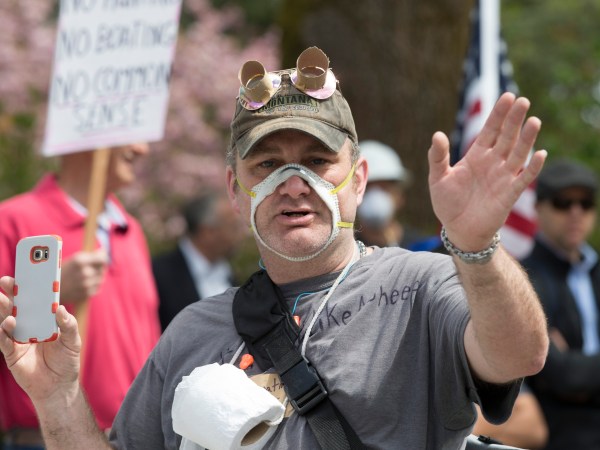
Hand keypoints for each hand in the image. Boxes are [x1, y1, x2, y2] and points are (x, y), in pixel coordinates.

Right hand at [0, 276, 80, 402]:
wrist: (58, 386)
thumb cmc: (67, 360)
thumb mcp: (73, 341)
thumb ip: (68, 325)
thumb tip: (61, 309)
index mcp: (43, 320)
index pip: (35, 301)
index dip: (30, 288)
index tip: (25, 274)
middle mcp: (29, 327)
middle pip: (17, 307)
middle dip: (11, 294)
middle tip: (7, 281)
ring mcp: (18, 339)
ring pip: (6, 321)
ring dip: (4, 310)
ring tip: (3, 299)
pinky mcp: (12, 354)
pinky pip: (4, 341)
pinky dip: (4, 332)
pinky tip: (7, 323)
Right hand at [60, 250, 107, 303]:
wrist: (49, 290)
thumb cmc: (61, 272)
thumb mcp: (73, 260)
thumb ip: (89, 255)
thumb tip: (103, 250)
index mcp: (80, 261)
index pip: (102, 259)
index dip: (103, 257)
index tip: (101, 256)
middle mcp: (84, 273)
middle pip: (102, 268)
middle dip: (99, 267)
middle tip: (90, 266)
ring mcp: (86, 284)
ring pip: (100, 278)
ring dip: (96, 276)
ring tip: (85, 275)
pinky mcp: (86, 294)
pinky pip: (97, 287)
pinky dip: (93, 285)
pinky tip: (84, 283)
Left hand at [428, 93, 545, 250]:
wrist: (458, 230)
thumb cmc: (448, 204)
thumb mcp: (438, 178)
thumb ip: (438, 157)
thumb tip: (437, 134)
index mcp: (476, 156)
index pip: (490, 130)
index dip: (498, 114)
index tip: (507, 97)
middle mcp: (493, 163)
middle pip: (507, 137)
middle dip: (514, 120)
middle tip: (523, 101)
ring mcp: (503, 177)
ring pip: (518, 154)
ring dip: (526, 139)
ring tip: (534, 121)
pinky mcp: (509, 194)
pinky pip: (523, 178)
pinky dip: (532, 167)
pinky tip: (541, 153)